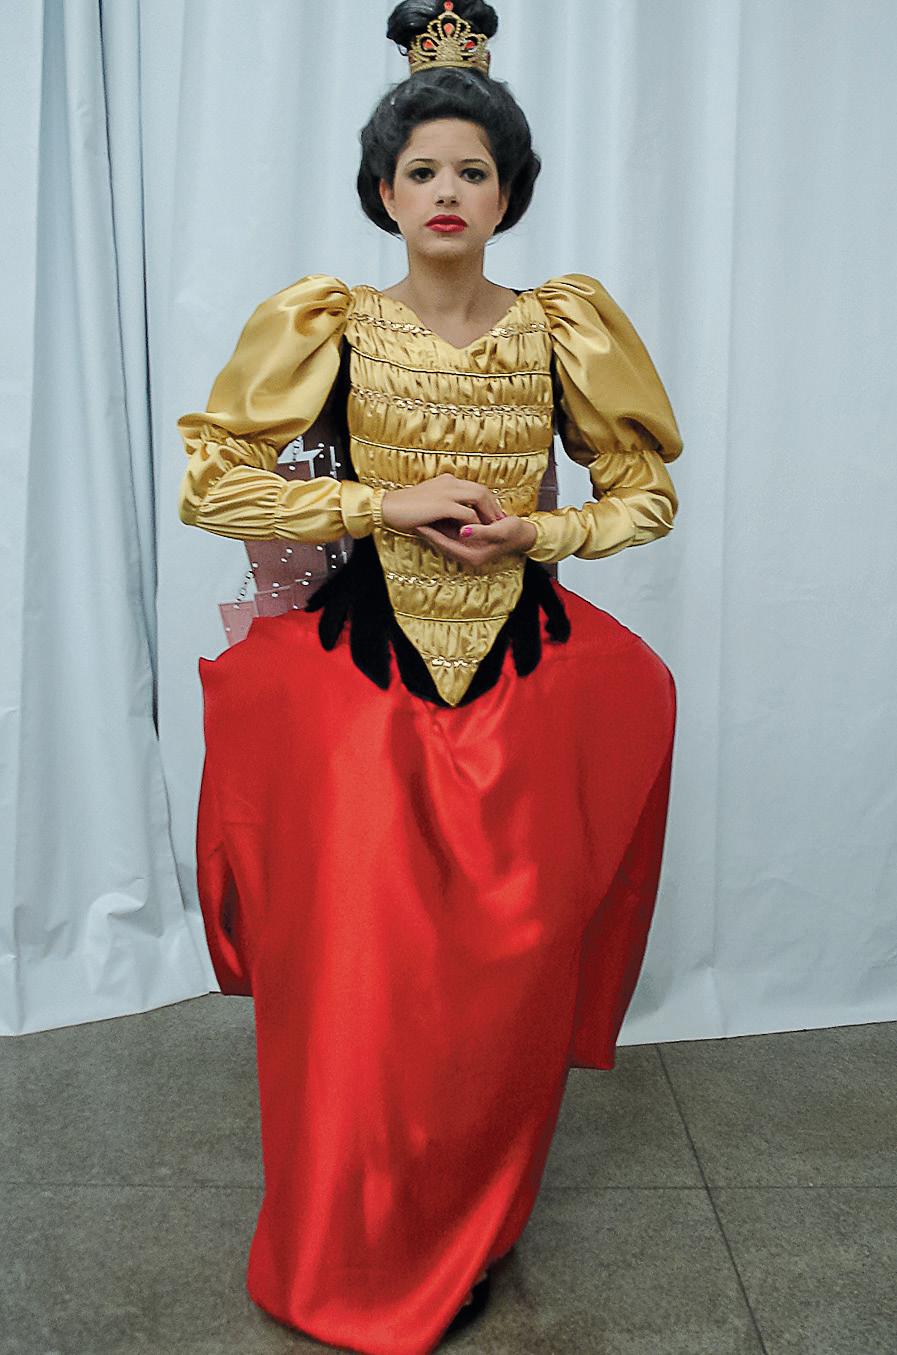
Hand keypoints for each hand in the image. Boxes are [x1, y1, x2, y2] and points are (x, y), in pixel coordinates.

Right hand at [381, 473, 503, 534]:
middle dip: (493, 506)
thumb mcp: (429, 501)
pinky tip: (478, 533)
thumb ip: (444, 504)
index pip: (475, 487)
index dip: (487, 501)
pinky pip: (468, 513)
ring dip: (488, 513)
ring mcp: (447, 492)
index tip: (493, 514)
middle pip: (482, 490)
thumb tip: (457, 517)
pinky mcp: (443, 505)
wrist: (388, 507)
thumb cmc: (405, 508)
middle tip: (500, 521)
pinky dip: (476, 523)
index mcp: (447, 481)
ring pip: (479, 498)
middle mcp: (450, 483)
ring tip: (493, 528)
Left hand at [416, 514, 537, 566]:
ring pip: (443, 539)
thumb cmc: (513, 532)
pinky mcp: (466, 542)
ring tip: (417, 514)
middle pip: (439, 543)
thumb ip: (481, 532)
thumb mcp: (499, 531)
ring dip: (431, 527)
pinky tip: (434, 514)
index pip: (444, 544)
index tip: (417, 521)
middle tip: (411, 517)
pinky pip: (449, 535)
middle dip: (426, 530)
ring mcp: (466, 550)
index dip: (430, 533)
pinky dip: (441, 525)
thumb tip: (463, 531)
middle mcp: (466, 555)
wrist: (523, 535)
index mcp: (472, 556)